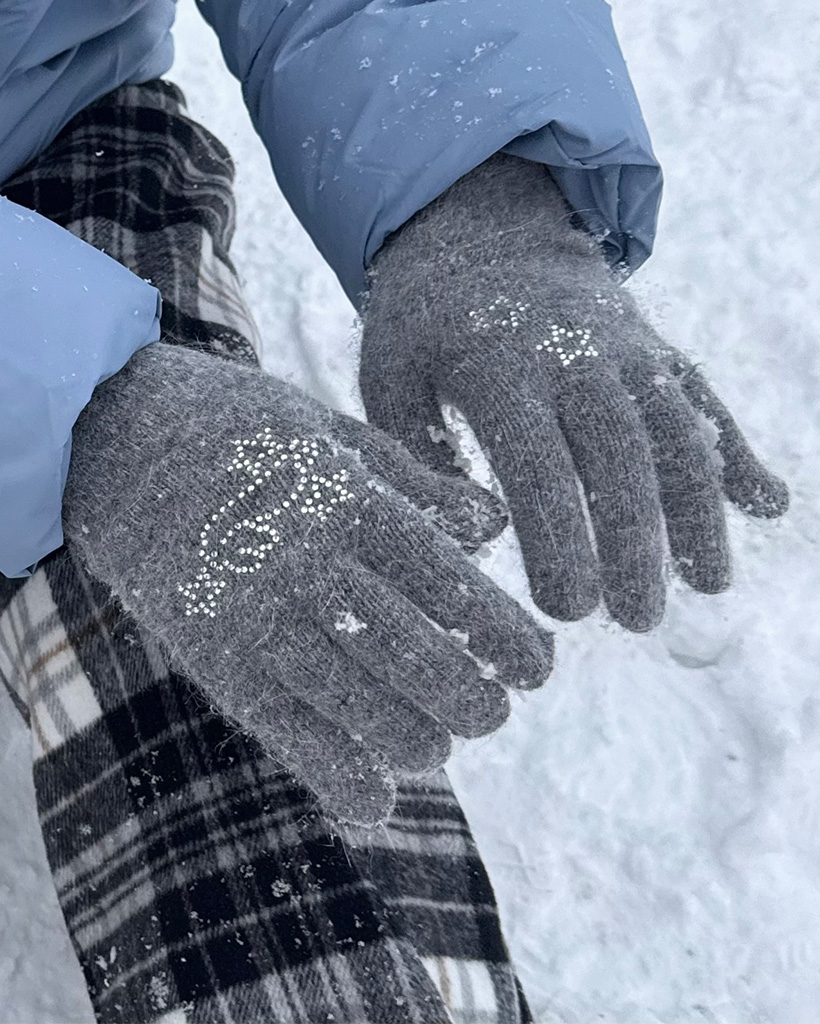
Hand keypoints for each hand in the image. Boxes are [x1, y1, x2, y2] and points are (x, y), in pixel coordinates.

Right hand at [63, 342, 552, 824]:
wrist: (113, 435)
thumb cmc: (242, 427)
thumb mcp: (332, 431)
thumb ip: (414, 482)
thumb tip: (493, 525)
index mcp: (345, 499)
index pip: (444, 580)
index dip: (500, 631)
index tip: (539, 668)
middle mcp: (303, 561)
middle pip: (405, 648)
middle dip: (465, 695)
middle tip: (496, 713)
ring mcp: (250, 611)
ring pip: (348, 696)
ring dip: (409, 737)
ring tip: (441, 745)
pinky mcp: (207, 650)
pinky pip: (276, 723)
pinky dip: (329, 771)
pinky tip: (373, 805)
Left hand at [360, 154, 787, 631]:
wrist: (481, 227)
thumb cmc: (423, 323)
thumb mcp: (389, 376)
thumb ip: (420, 453)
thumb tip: (478, 531)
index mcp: (496, 367)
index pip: (536, 464)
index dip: (558, 538)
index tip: (569, 608)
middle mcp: (573, 355)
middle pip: (618, 454)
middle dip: (635, 541)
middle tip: (638, 620)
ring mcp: (623, 347)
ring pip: (674, 430)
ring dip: (698, 509)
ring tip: (711, 584)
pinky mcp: (652, 346)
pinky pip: (702, 396)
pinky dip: (736, 449)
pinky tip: (768, 503)